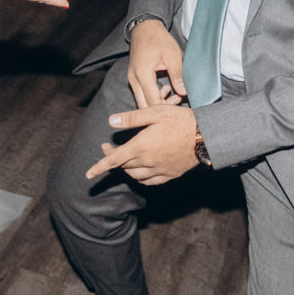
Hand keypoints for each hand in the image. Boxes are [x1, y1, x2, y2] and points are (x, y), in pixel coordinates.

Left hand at [86, 103, 200, 185]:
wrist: (205, 136)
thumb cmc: (180, 120)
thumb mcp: (155, 112)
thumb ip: (132, 118)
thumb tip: (111, 121)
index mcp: (141, 146)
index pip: (114, 159)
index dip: (99, 166)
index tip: (88, 174)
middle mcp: (147, 161)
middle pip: (123, 166)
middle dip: (113, 160)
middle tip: (109, 149)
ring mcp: (159, 170)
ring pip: (135, 176)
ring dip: (125, 169)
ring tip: (124, 160)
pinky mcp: (169, 175)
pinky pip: (149, 182)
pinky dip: (140, 178)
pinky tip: (140, 172)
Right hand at [126, 18, 185, 108]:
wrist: (145, 28)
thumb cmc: (159, 39)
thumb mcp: (173, 56)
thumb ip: (178, 75)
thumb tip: (184, 92)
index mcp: (143, 74)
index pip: (153, 101)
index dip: (166, 106)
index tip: (179, 101)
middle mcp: (134, 79)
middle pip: (144, 106)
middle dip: (161, 108)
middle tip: (176, 100)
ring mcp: (132, 79)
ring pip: (142, 101)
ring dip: (157, 103)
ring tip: (173, 94)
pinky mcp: (134, 78)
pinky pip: (142, 94)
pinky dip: (153, 96)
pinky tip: (165, 89)